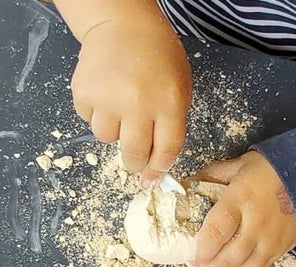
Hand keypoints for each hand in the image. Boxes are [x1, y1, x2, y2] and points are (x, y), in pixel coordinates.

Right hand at [71, 18, 190, 185]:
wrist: (123, 26)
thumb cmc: (159, 60)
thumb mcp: (180, 90)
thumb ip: (172, 126)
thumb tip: (156, 166)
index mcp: (169, 103)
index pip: (167, 150)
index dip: (159, 169)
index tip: (153, 179)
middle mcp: (138, 103)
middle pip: (134, 154)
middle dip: (136, 162)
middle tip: (135, 156)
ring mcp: (108, 98)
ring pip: (107, 139)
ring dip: (115, 133)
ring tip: (122, 109)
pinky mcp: (83, 93)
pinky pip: (89, 121)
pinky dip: (97, 115)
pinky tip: (107, 96)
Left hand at [185, 151, 295, 266]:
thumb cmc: (274, 169)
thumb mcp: (241, 164)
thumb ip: (213, 175)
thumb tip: (187, 185)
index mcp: (242, 198)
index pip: (217, 230)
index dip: (201, 249)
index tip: (188, 255)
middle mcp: (257, 223)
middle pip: (228, 258)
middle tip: (194, 265)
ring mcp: (272, 240)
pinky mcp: (283, 249)